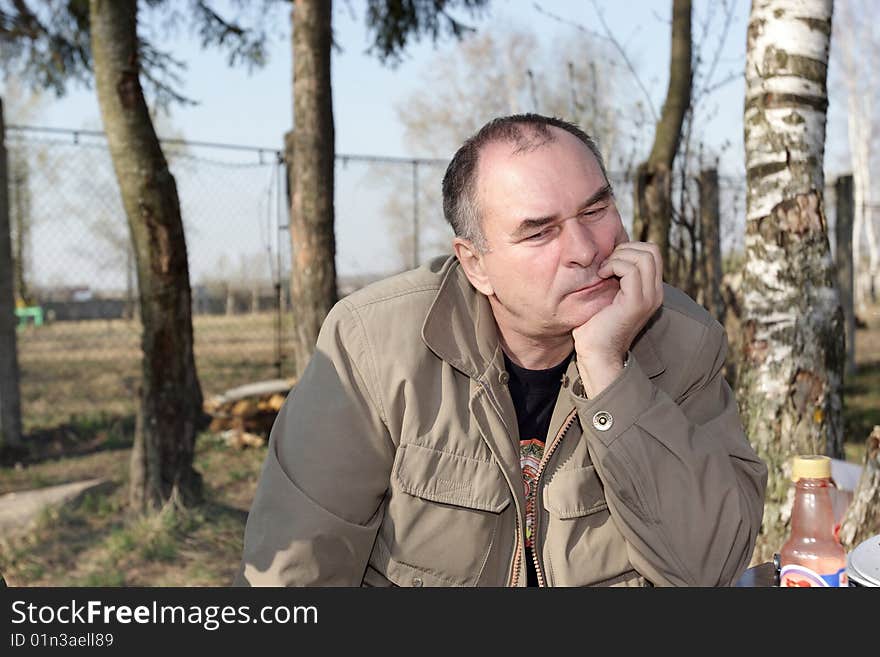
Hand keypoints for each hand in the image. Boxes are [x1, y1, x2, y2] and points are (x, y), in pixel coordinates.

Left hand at [572, 241, 663, 397]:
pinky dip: (613, 266)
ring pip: (644, 256)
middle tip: (606, 264)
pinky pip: (631, 270)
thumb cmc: (596, 325)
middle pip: (652, 251)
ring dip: (619, 257)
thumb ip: (616, 277)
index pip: (652, 252)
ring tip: (603, 271)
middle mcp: (655, 293)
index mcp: (651, 290)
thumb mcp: (609, 295)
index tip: (609, 261)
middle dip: (625, 249)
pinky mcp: (636, 303)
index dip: (629, 248)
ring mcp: (649, 298)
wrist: (596, 353)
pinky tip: (601, 276)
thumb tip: (608, 253)